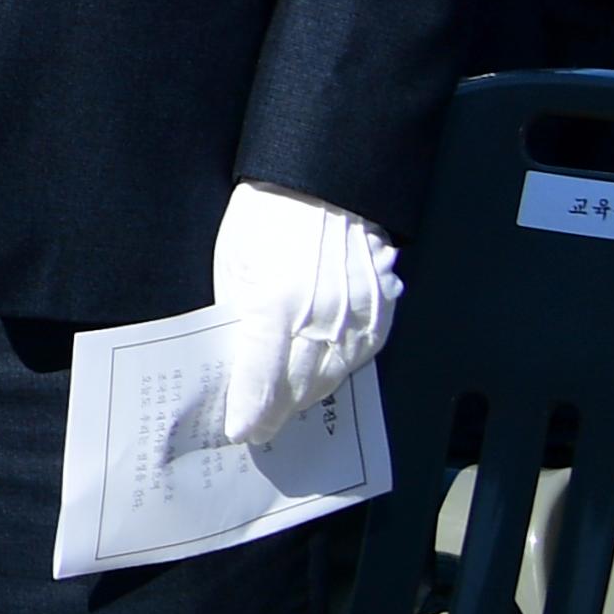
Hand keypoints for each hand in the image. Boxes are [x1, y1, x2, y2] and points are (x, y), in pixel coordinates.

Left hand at [204, 179, 399, 448]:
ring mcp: (357, 316)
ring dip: (307, 397)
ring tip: (284, 410)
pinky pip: (361, 358)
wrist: (323, 181)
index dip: (251, 411)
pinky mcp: (381, 310)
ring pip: (333, 378)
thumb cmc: (266, 216)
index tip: (241, 432)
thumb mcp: (233, 264)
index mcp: (276, 305)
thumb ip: (238, 316)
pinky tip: (318, 378)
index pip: (262, 378)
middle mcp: (322, 318)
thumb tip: (237, 359)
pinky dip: (337, 373)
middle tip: (259, 428)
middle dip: (277, 412)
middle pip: (300, 387)